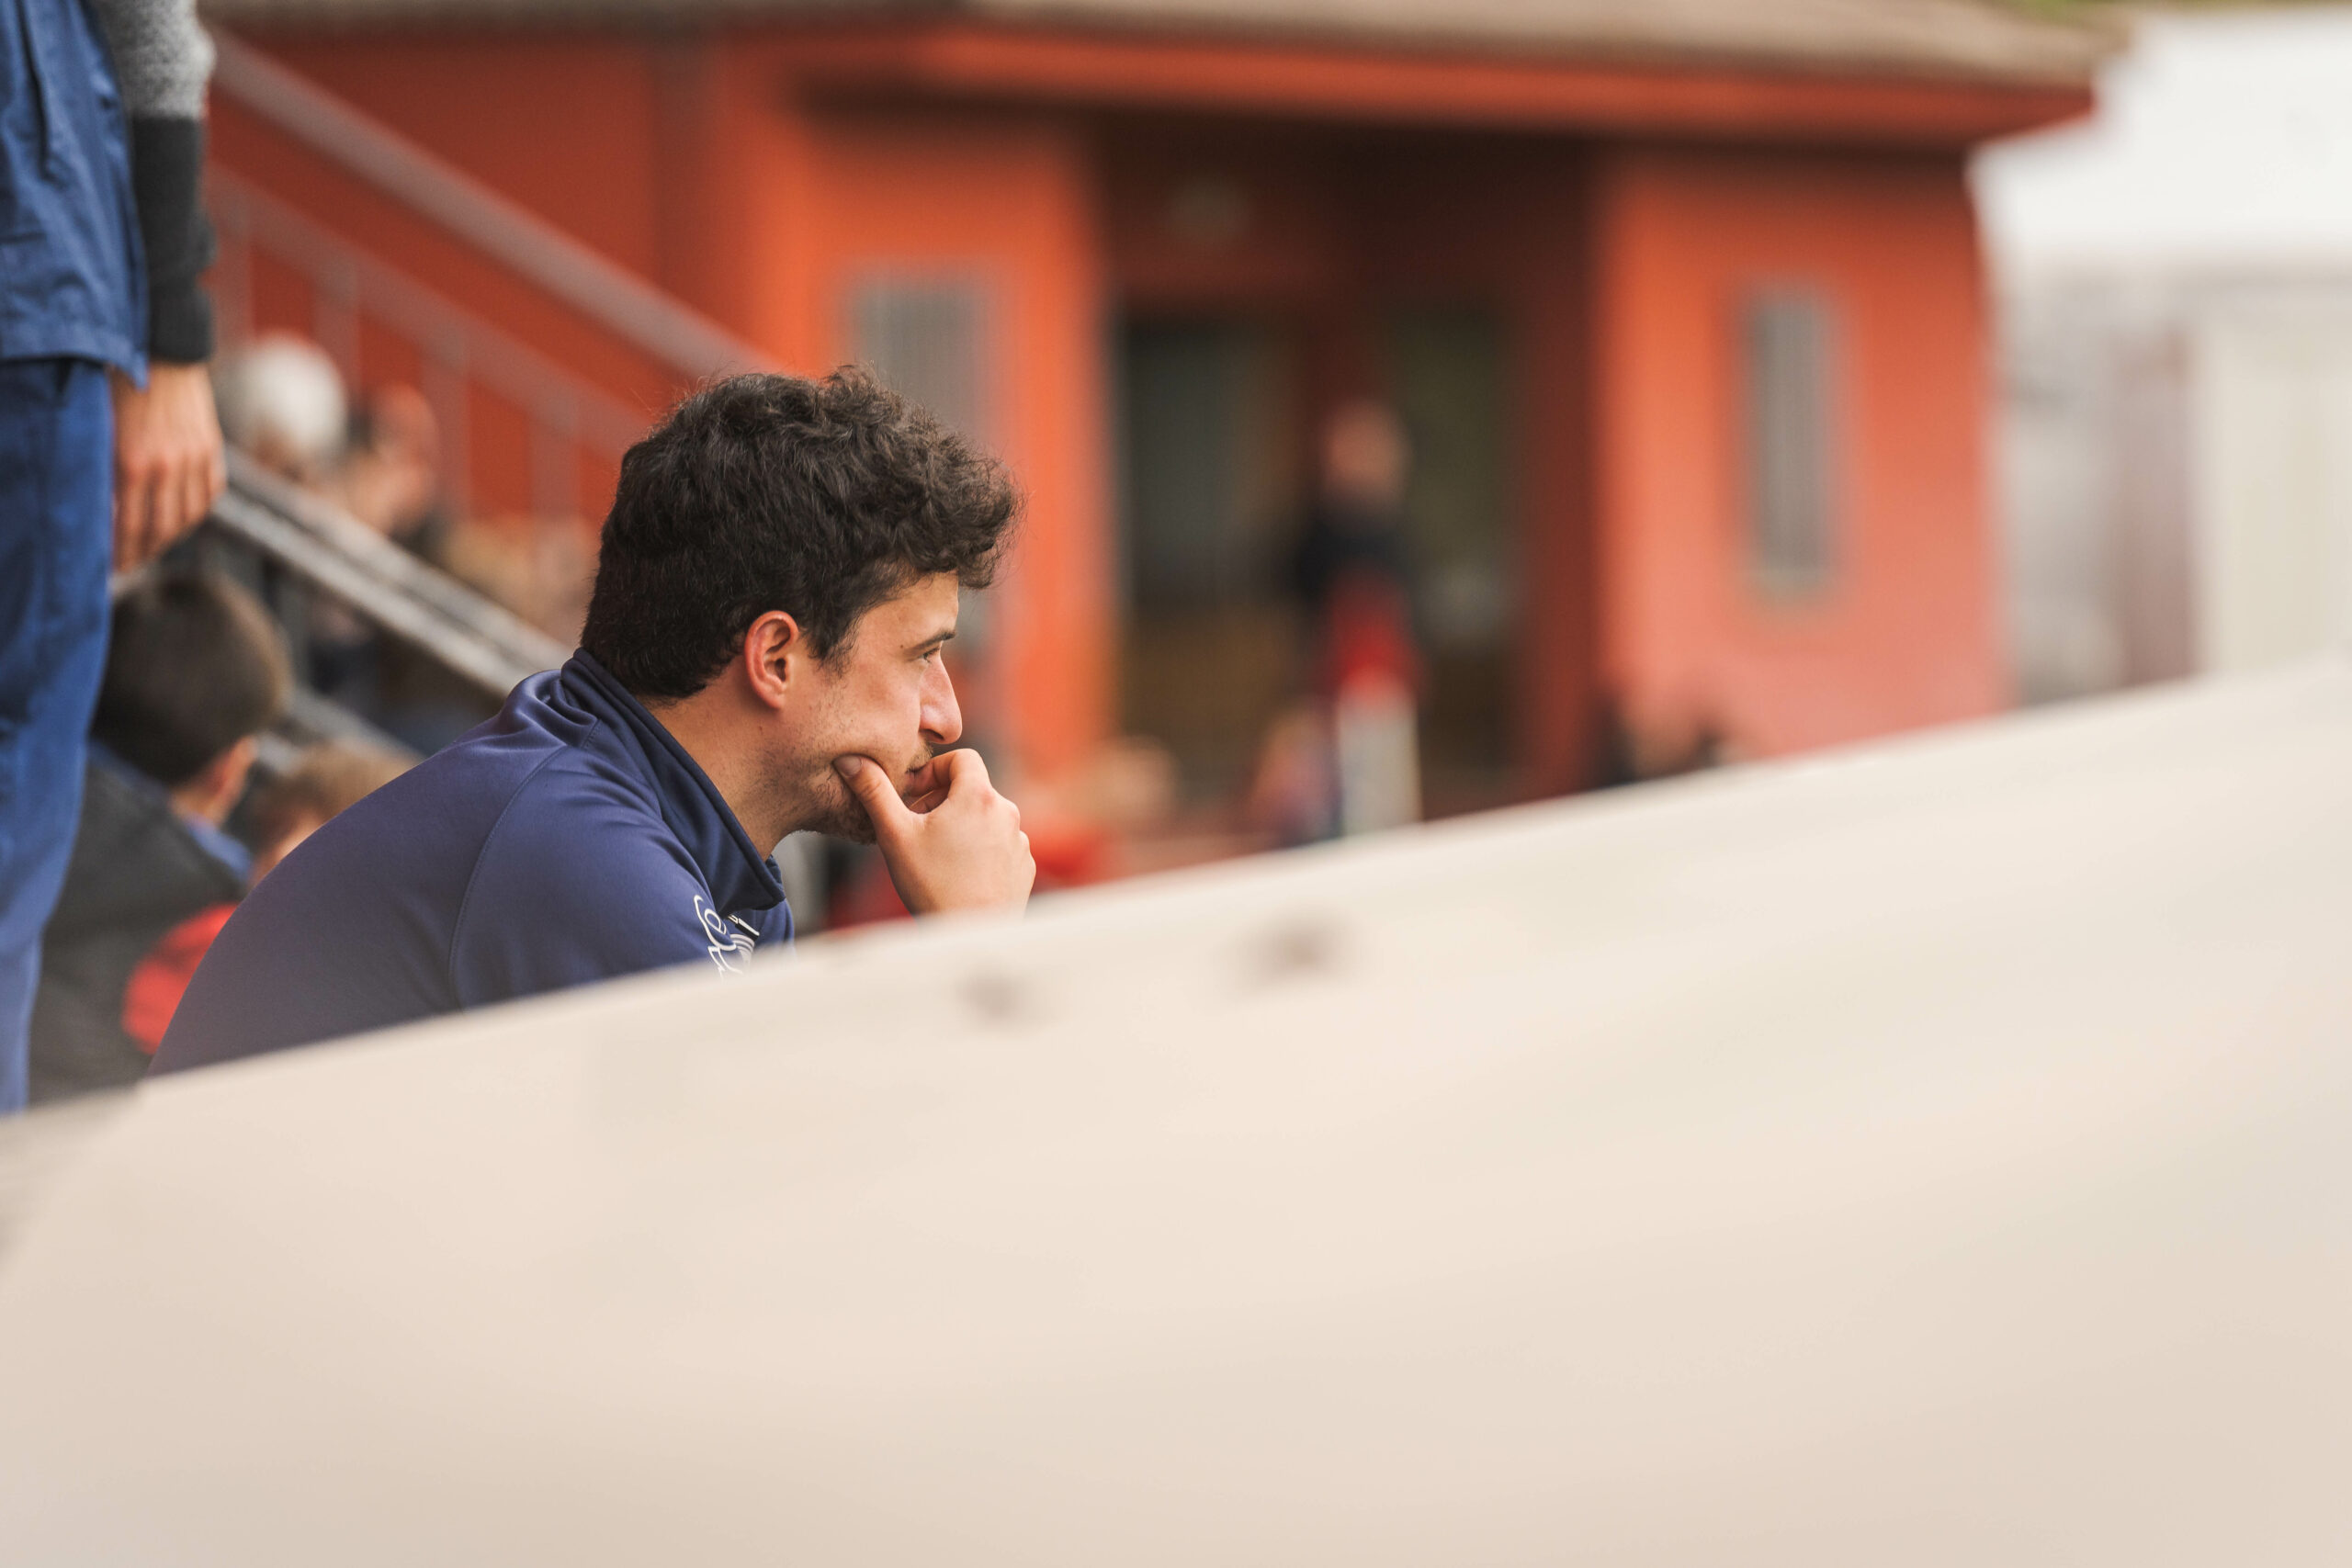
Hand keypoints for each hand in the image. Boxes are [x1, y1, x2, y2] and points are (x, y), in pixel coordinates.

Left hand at [111, 362, 226, 570]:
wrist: (163, 349)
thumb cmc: (120, 383)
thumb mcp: (102, 427)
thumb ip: (105, 469)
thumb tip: (107, 509)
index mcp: (133, 462)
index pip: (129, 526)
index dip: (122, 553)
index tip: (113, 568)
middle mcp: (167, 466)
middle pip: (161, 530)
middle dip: (144, 552)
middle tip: (130, 564)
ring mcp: (194, 459)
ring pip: (188, 517)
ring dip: (171, 537)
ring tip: (155, 544)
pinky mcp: (212, 449)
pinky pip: (209, 494)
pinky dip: (196, 511)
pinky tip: (182, 516)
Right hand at [835, 749, 1034, 914]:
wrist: (970, 936)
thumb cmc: (931, 884)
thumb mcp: (895, 834)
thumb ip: (875, 792)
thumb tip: (851, 759)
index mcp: (979, 796)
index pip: (962, 758)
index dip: (934, 770)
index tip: (915, 795)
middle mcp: (1007, 812)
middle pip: (973, 789)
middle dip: (944, 800)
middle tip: (918, 826)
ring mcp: (1020, 841)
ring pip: (986, 818)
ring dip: (962, 825)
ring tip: (937, 853)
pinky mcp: (1024, 866)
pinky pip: (1000, 844)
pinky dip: (980, 849)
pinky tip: (959, 874)